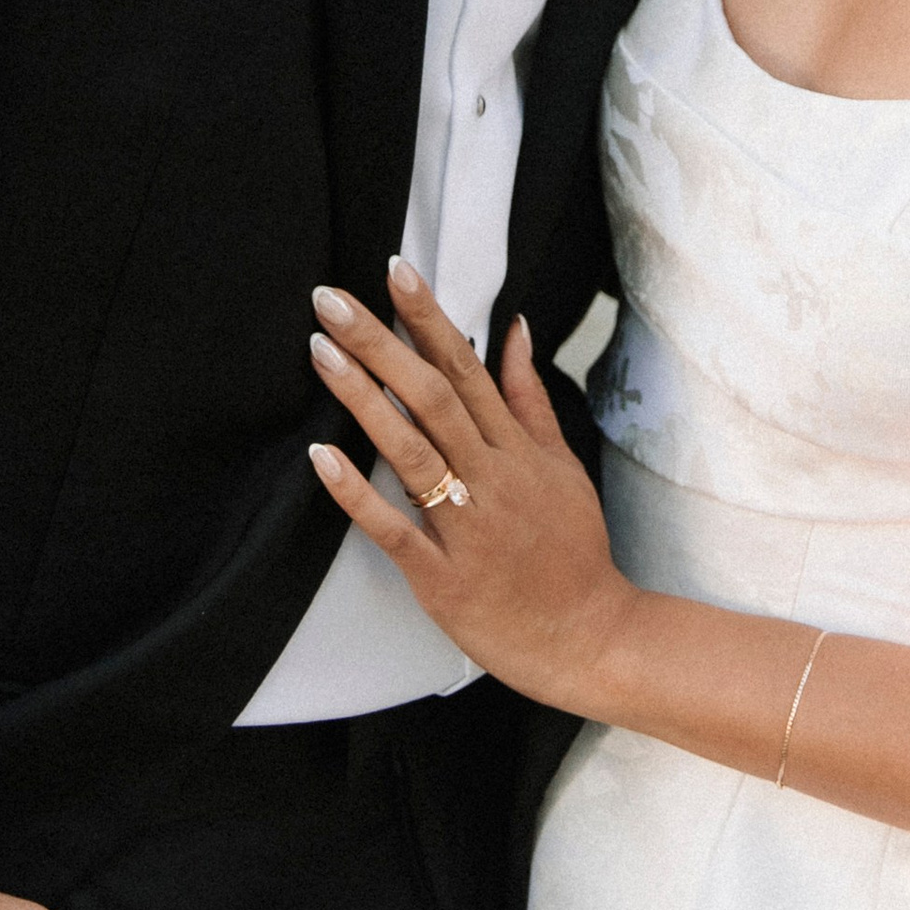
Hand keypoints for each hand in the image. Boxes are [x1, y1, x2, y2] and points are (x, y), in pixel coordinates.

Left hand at [308, 264, 634, 713]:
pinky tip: (319, 458)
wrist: (589, 638)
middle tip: (330, 299)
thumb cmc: (572, 551)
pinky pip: (394, 528)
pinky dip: (356, 493)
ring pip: (410, 451)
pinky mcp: (443, 576)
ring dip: (362, 398)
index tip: (393, 271)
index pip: (467, 367)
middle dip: (380, 342)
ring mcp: (468, 527)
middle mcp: (492, 479)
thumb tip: (515, 329)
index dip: (428, 317)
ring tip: (319, 352)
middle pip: (432, 396)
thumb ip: (529, 398)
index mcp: (518, 450)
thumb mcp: (562, 465)